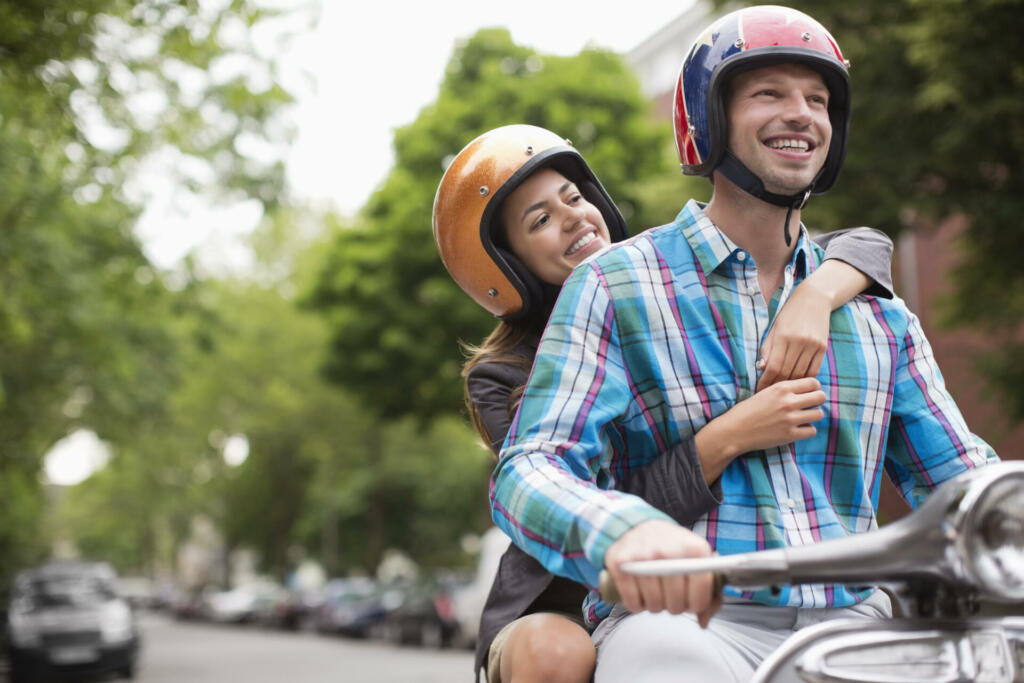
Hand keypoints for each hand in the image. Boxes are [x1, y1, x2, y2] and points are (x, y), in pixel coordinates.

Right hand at [603, 520, 719, 626]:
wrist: (638, 526)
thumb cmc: (672, 548)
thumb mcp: (696, 561)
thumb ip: (710, 593)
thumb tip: (703, 622)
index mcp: (695, 549)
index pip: (701, 596)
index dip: (696, 605)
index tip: (690, 598)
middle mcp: (669, 550)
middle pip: (676, 604)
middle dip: (674, 606)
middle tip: (669, 594)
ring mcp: (643, 556)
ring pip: (654, 605)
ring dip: (654, 605)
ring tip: (654, 591)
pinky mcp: (620, 563)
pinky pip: (632, 602)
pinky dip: (636, 605)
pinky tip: (639, 593)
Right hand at [696, 378, 825, 480]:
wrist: (733, 431)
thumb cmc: (746, 411)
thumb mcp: (764, 392)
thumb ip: (784, 390)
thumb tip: (804, 390)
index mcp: (782, 387)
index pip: (813, 382)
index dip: (813, 388)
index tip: (808, 393)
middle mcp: (788, 401)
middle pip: (820, 397)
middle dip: (817, 401)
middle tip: (809, 406)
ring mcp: (790, 419)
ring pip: (819, 414)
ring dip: (812, 416)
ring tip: (802, 418)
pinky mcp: (790, 435)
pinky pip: (812, 431)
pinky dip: (806, 430)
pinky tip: (796, 429)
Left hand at [757, 280, 829, 390]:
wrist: (814, 299)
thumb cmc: (789, 314)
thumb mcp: (774, 328)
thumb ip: (768, 349)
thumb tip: (762, 368)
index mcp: (783, 336)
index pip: (774, 366)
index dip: (766, 381)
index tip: (759, 389)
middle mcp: (799, 341)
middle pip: (787, 372)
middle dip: (776, 385)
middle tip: (769, 393)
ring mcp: (813, 345)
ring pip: (801, 373)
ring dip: (791, 384)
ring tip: (782, 390)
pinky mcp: (823, 348)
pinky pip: (814, 370)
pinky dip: (805, 378)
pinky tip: (797, 383)